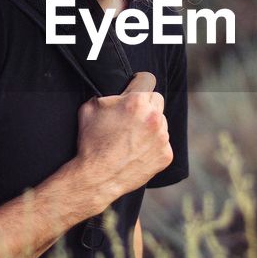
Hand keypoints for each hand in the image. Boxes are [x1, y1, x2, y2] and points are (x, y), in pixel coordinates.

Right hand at [75, 71, 172, 204]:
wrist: (97, 178)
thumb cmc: (91, 142)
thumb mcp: (90, 107)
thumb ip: (108, 95)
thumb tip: (115, 93)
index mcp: (137, 101)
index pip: (146, 80)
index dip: (137, 84)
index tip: (135, 88)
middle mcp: (154, 116)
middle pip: (157, 100)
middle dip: (146, 105)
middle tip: (132, 117)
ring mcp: (162, 137)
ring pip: (161, 122)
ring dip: (150, 126)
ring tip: (131, 139)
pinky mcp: (166, 155)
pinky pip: (163, 143)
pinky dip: (153, 146)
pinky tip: (137, 152)